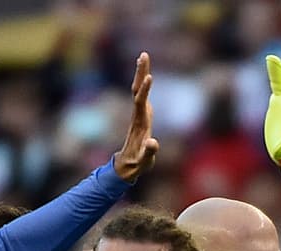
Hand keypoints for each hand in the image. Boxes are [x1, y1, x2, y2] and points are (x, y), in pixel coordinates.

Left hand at [112, 52, 160, 182]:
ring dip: (141, 73)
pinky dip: (144, 82)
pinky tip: (146, 74)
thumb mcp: (144, 161)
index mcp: (140, 123)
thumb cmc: (137, 164)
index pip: (141, 102)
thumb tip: (153, 143)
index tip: (149, 77)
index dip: (145, 90)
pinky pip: (142, 94)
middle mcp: (138, 115)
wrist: (127, 165)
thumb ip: (148, 152)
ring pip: (138, 90)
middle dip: (141, 72)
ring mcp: (139, 114)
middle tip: (143, 55)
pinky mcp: (142, 115)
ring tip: (144, 56)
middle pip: (137, 90)